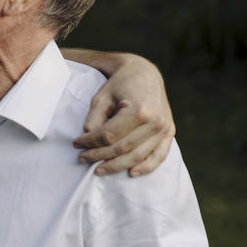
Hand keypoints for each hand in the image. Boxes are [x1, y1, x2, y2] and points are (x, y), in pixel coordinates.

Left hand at [72, 54, 174, 175]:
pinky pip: (158, 156)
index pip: (109, 135)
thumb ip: (94, 118)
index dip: (90, 143)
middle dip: (100, 156)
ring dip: (117, 165)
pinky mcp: (169, 132)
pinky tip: (131, 173)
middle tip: (82, 159)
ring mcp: (164, 128)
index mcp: (139, 109)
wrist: (144, 73)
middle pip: (122, 148)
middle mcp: (155, 121)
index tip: (76, 144)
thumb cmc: (121, 84)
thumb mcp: (102, 96)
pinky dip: (145, 167)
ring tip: (99, 170)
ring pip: (137, 156)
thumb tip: (89, 138)